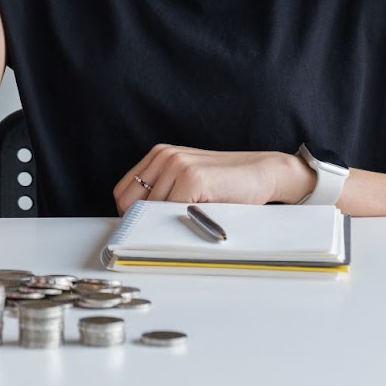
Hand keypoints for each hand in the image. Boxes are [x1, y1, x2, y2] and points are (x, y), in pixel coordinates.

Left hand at [112, 145, 309, 213]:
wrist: (263, 173)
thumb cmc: (226, 183)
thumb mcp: (187, 180)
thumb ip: (163, 191)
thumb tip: (134, 222)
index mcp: (159, 155)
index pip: (122, 192)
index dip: (130, 214)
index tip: (145, 228)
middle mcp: (164, 156)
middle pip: (130, 203)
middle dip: (144, 222)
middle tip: (167, 230)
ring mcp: (177, 165)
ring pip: (151, 211)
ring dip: (168, 223)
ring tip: (193, 218)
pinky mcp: (192, 178)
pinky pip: (171, 212)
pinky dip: (183, 222)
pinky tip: (201, 216)